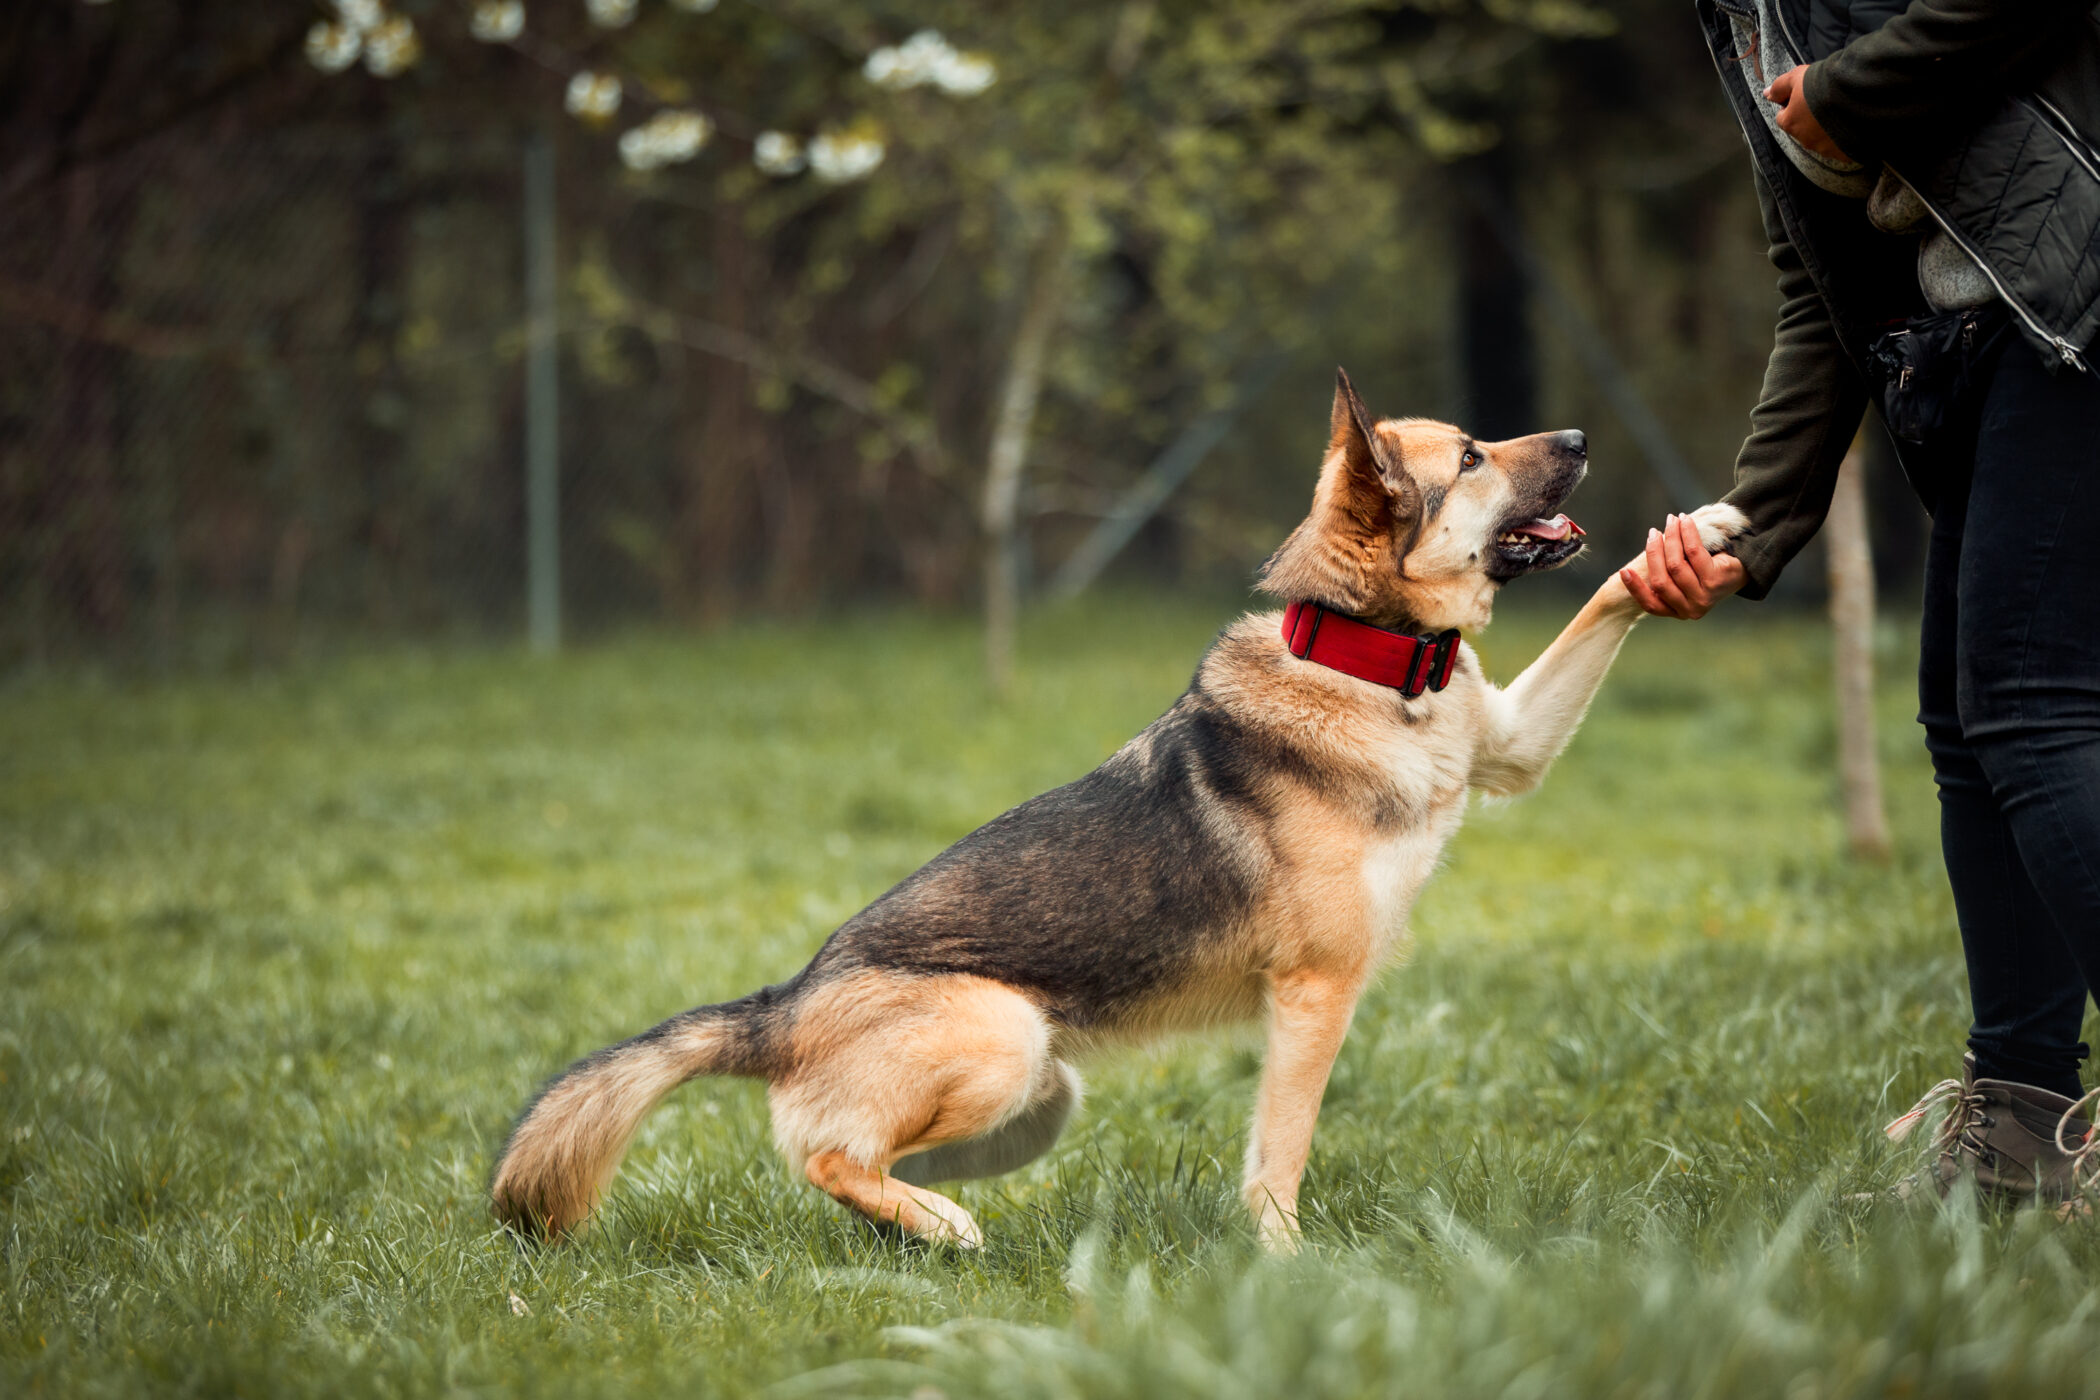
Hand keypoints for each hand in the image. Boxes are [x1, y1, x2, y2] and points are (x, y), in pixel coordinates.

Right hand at [1619, 513, 1746, 619]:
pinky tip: (1684, 521)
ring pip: (1675, 566)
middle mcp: (1690, 610)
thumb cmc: (1707, 570)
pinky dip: (1687, 534)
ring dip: (1671, 538)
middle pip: (1661, 581)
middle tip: (1653, 532)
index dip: (1636, 588)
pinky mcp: (1716, 582)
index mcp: (1677, 611)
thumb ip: (1665, 574)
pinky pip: (1694, 553)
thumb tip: (1645, 552)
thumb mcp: (1683, 578)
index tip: (1624, 571)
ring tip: (1670, 521)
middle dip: (1653, 553)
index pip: (1651, 605)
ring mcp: (1704, 598)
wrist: (1744, 568)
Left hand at [1764, 65, 1852, 163]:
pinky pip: (1841, 146)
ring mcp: (1825, 148)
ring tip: (1841, 111)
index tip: (1804, 97)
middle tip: (1824, 102)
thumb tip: (1766, 94)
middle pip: (1802, 130)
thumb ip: (1779, 86)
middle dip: (1810, 119)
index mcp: (1790, 123)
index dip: (1792, 106)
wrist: (1858, 94)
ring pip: (1821, 139)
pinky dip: (1843, 137)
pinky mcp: (1844, 153)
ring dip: (1827, 129)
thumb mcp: (1797, 77)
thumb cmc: (1823, 84)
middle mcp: (1805, 140)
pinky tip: (1853, 123)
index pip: (1784, 117)